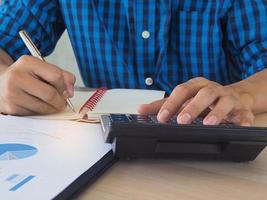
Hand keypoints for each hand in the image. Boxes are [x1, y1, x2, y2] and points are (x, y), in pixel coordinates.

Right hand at [0, 55, 75, 114]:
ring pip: (44, 107)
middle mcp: (17, 76)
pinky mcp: (11, 108)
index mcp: (28, 63)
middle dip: (61, 102)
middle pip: (50, 95)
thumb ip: (63, 76)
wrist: (0, 84)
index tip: (66, 91)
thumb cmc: (27, 77)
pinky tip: (37, 106)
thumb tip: (70, 92)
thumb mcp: (43, 69)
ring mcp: (12, 93)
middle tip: (62, 103)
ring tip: (50, 104)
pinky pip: (35, 114)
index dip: (65, 86)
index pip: (56, 76)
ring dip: (52, 109)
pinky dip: (41, 113)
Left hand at [139, 77, 254, 125]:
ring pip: (224, 102)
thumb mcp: (183, 99)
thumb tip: (140, 109)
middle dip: (192, 107)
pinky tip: (241, 126)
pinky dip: (243, 120)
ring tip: (209, 123)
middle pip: (203, 94)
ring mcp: (228, 98)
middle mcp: (212, 89)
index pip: (182, 91)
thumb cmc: (204, 98)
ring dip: (217, 112)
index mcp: (196, 86)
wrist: (234, 96)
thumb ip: (163, 105)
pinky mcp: (241, 108)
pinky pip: (244, 113)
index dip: (172, 103)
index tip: (161, 117)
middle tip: (182, 120)